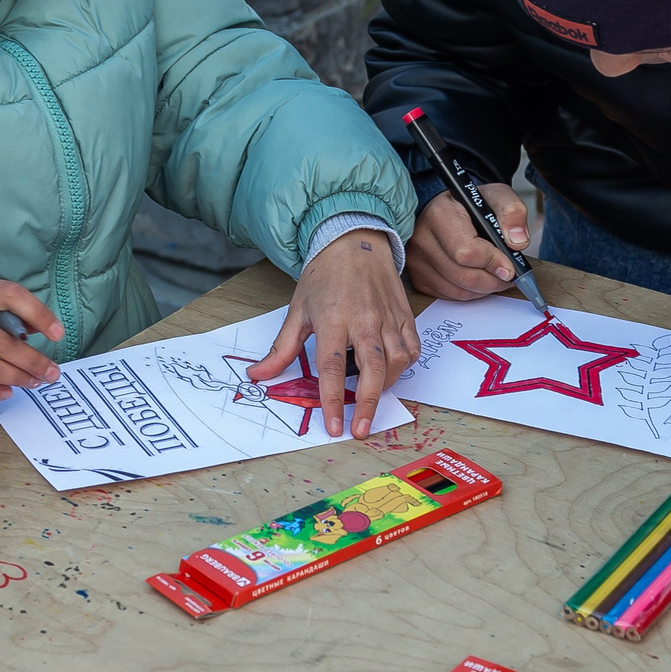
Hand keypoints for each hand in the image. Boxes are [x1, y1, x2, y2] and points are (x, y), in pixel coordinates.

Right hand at [0, 279, 64, 401]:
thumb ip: (7, 315)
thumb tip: (39, 329)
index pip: (7, 294)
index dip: (37, 312)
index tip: (57, 334)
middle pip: (0, 341)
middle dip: (32, 360)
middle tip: (51, 373)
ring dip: (17, 377)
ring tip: (33, 382)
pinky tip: (7, 392)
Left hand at [250, 229, 418, 438]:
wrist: (354, 241)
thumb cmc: (324, 276)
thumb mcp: (297, 310)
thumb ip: (282, 348)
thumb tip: (259, 375)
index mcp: (333, 318)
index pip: (332, 367)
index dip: (332, 400)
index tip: (334, 427)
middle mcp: (364, 319)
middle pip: (372, 369)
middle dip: (367, 403)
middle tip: (360, 429)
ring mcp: (388, 317)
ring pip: (396, 361)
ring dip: (385, 385)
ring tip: (370, 395)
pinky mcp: (405, 315)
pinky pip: (411, 348)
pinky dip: (403, 365)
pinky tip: (389, 371)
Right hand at [406, 184, 529, 301]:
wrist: (447, 210)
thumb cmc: (470, 205)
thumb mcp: (497, 197)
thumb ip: (512, 212)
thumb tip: (518, 241)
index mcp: (439, 215)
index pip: (466, 252)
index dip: (492, 262)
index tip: (509, 266)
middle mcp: (422, 239)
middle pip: (464, 277)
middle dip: (493, 281)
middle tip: (508, 275)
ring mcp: (417, 261)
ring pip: (459, 291)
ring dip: (484, 289)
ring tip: (496, 276)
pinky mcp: (419, 278)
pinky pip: (451, 296)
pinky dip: (471, 292)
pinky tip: (479, 278)